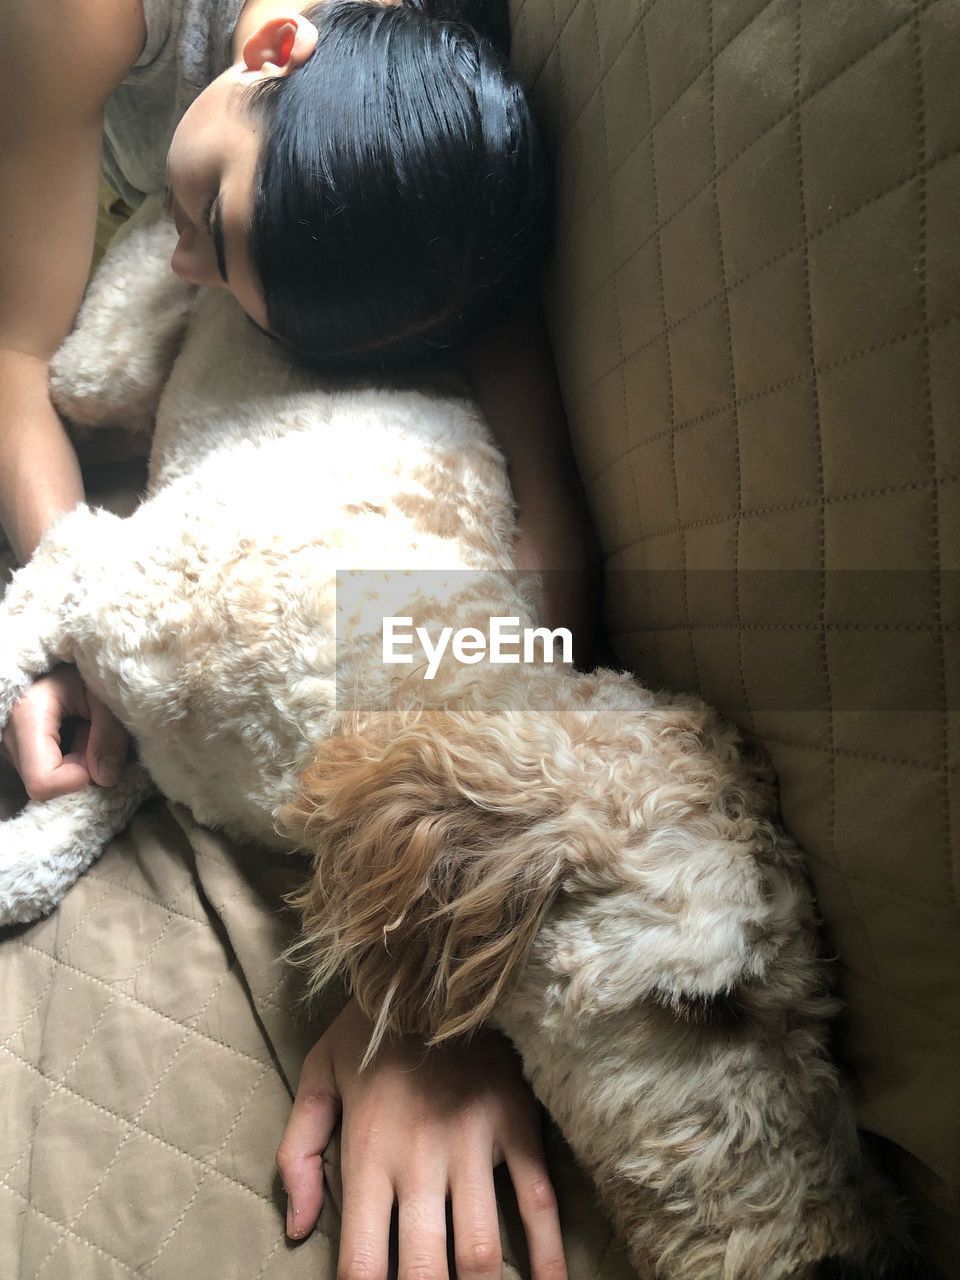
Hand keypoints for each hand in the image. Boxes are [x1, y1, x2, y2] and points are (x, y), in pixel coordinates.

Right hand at [0, 664, 128, 799]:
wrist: (61, 655)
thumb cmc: (83, 667)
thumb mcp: (102, 693)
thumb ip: (109, 734)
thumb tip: (106, 780)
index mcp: (26, 719)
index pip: (42, 782)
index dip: (78, 780)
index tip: (101, 758)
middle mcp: (9, 738)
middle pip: (47, 784)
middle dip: (81, 770)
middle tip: (97, 734)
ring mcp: (11, 747)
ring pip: (48, 780)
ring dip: (78, 764)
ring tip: (87, 728)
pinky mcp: (20, 751)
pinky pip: (48, 771)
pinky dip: (71, 760)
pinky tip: (79, 734)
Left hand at [277, 999, 567, 1278]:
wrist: (433, 963)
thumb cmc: (372, 1026)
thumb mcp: (319, 1075)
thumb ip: (297, 1153)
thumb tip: (299, 1230)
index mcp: (367, 1153)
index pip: (361, 1263)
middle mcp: (419, 1158)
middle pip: (424, 1271)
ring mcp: (472, 1143)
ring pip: (480, 1251)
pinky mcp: (515, 1123)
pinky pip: (537, 1202)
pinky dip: (547, 1257)